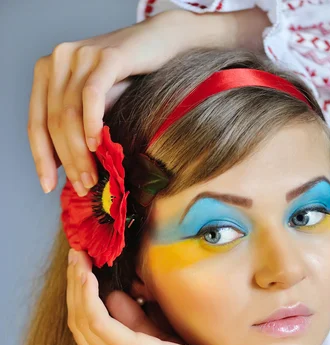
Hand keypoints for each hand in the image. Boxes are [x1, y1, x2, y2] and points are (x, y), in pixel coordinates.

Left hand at [28, 8, 268, 196]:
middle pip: (54, 122)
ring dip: (79, 152)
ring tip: (91, 178)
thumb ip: (78, 128)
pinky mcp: (107, 56)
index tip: (48, 186)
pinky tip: (95, 144)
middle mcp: (58, 61)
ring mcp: (81, 56)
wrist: (162, 42)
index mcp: (48, 73)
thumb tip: (70, 170)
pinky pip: (92, 94)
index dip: (41, 158)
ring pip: (70, 114)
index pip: (36, 122)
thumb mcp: (96, 103)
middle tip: (82, 187)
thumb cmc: (130, 78)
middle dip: (67, 161)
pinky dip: (91, 123)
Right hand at [67, 249, 256, 344]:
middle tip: (75, 255)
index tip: (81, 270)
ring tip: (78, 256)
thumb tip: (115, 295)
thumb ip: (137, 323)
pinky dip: (89, 295)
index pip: (86, 334)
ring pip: (83, 320)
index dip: (80, 299)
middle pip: (79, 325)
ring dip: (77, 284)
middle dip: (74, 287)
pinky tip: (88, 274)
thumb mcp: (162, 344)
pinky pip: (98, 320)